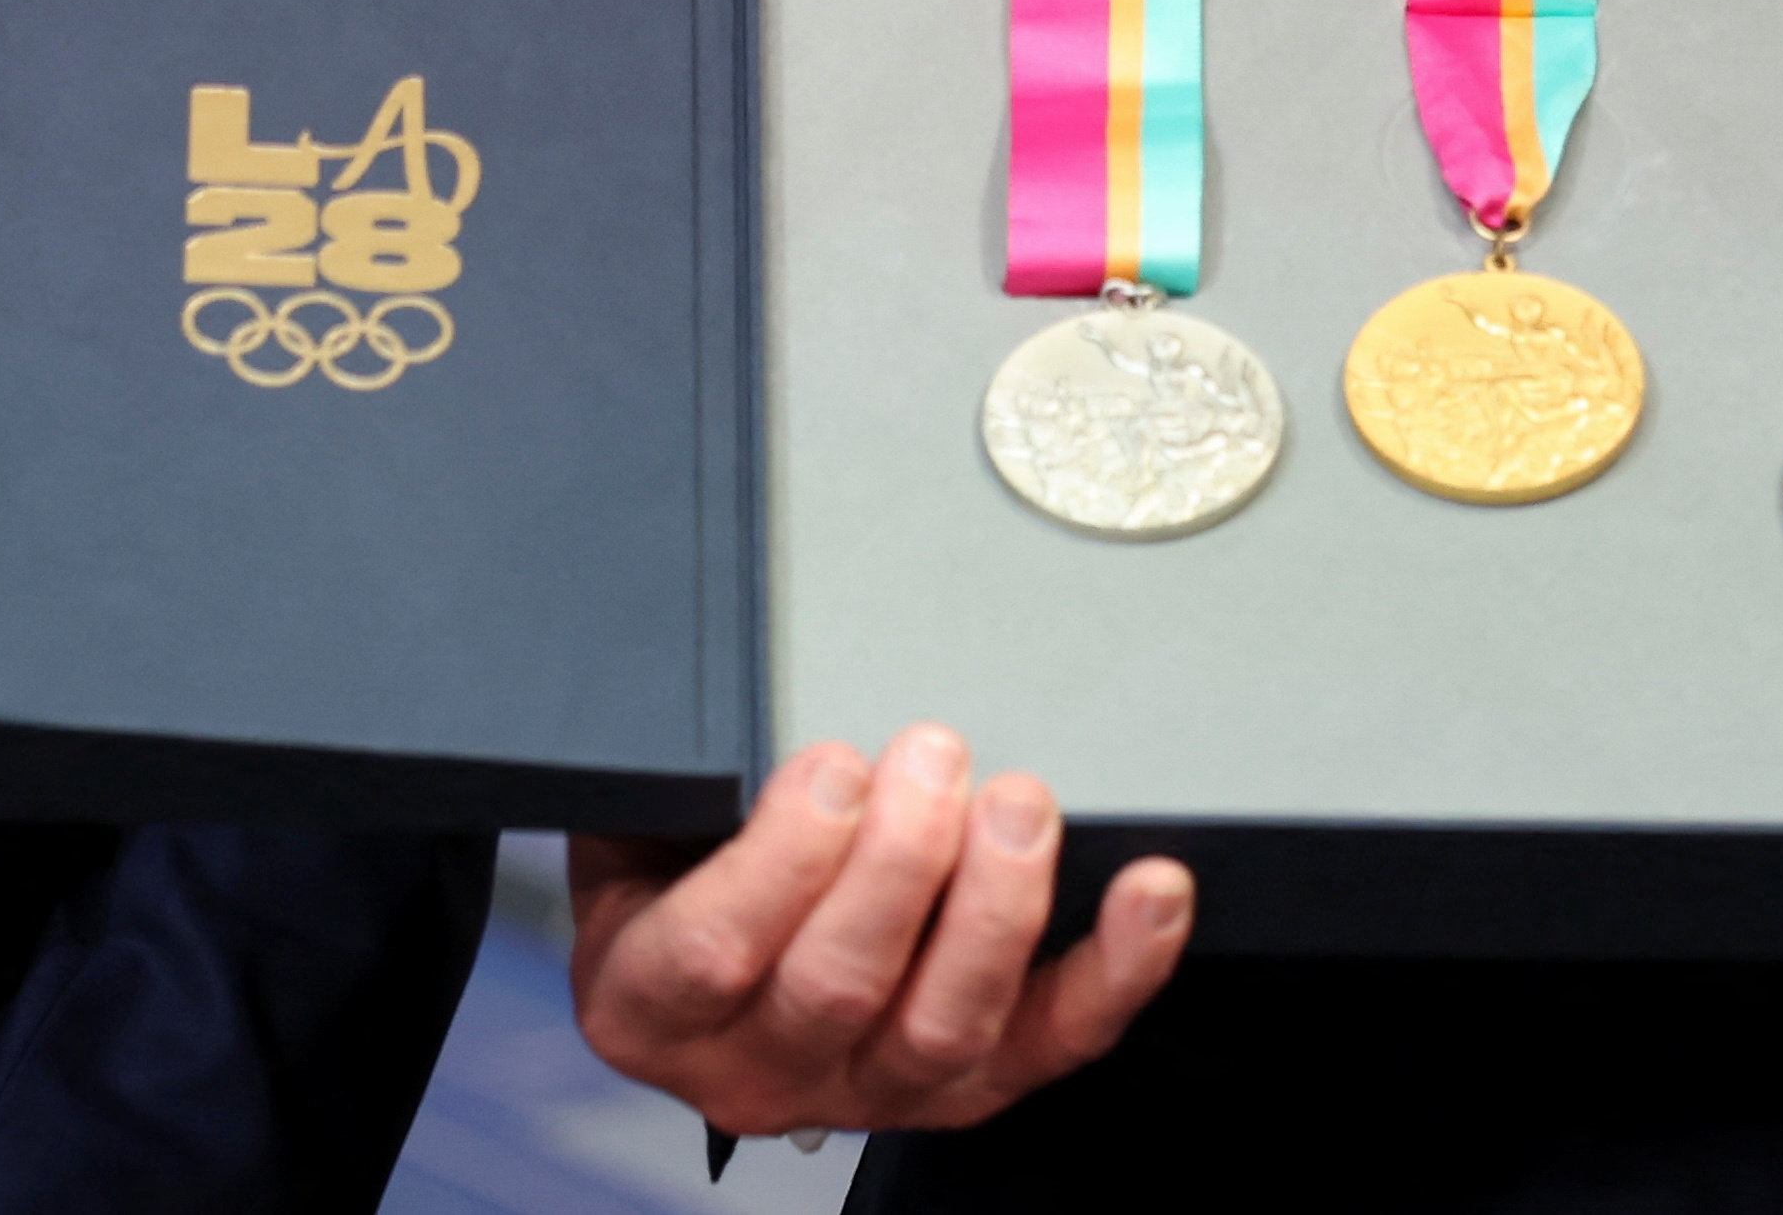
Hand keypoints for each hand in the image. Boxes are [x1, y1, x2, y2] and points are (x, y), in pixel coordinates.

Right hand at [569, 726, 1193, 1137]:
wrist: (706, 953)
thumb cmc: (676, 864)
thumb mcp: (634, 818)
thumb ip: (670, 773)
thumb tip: (718, 693)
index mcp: (649, 1003)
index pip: (710, 953)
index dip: (783, 858)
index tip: (831, 764)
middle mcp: (757, 1066)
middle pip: (837, 986)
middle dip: (902, 857)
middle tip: (934, 754)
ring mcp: (870, 1089)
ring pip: (945, 1026)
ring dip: (996, 905)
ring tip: (1018, 804)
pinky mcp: (970, 1087)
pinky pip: (1053, 1041)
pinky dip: (1114, 969)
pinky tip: (1148, 895)